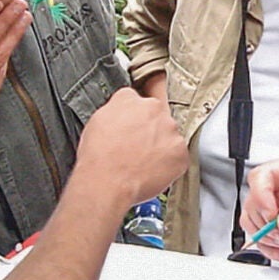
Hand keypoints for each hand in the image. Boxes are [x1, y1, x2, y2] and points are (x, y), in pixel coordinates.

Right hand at [71, 87, 187, 210]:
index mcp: (131, 100)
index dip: (136, 112)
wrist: (108, 183)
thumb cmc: (99, 157)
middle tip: (136, 145)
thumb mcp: (98, 121)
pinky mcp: (180, 152)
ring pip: (169, 135)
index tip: (136, 119)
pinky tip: (152, 169)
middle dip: (150, 128)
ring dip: (160, 145)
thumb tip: (122, 112)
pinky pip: (178, 155)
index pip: (140, 96)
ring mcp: (171, 131)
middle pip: (157, 115)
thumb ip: (116, 109)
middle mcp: (154, 110)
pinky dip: (169, 163)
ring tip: (142, 161)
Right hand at [246, 161, 278, 262]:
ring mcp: (273, 210)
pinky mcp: (273, 229)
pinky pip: (259, 239)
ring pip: (252, 222)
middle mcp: (277, 190)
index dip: (261, 196)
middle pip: (253, 203)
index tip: (273, 216)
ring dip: (268, 238)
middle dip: (266, 224)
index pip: (261, 176)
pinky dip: (270, 249)